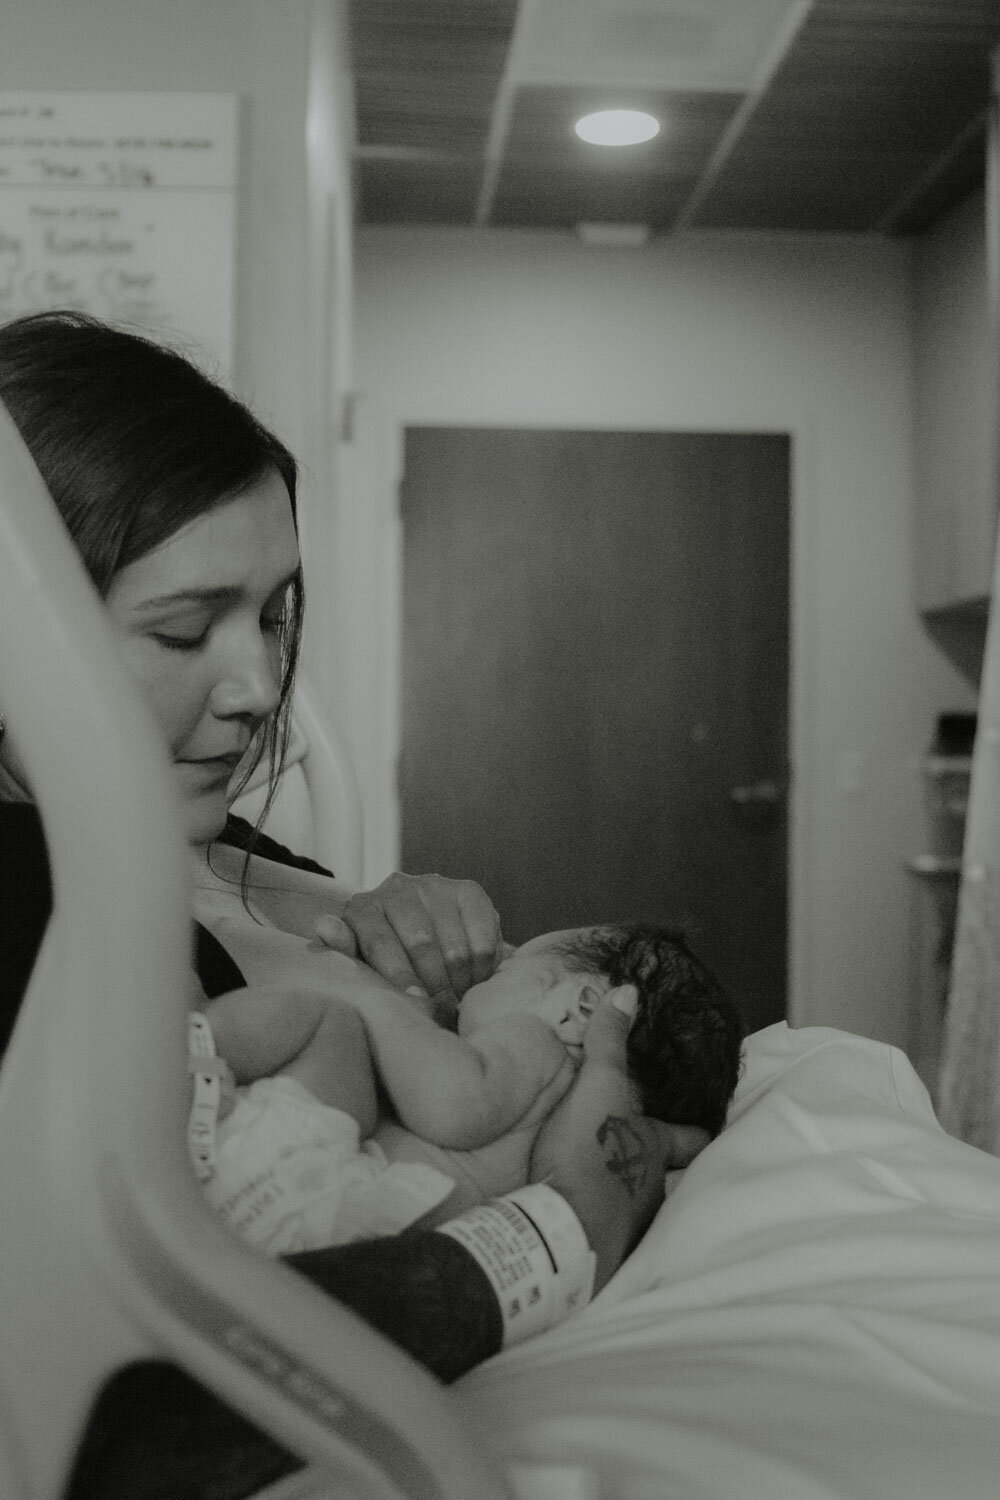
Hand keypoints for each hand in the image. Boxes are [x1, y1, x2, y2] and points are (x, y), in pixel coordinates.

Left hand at [336, 872, 502, 1003]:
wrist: (425, 943)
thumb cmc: (383, 964)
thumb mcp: (358, 964)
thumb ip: (341, 952)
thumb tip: (324, 926)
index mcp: (363, 907)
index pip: (379, 942)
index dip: (398, 976)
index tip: (415, 1001)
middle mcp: (397, 888)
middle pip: (420, 942)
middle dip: (433, 984)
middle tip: (442, 1009)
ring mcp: (434, 886)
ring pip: (454, 944)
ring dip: (460, 980)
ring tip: (458, 999)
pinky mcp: (468, 891)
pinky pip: (482, 934)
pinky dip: (483, 965)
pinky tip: (476, 980)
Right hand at [529, 985, 709, 1288]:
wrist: (560, 1229)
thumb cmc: (589, 1151)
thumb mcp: (597, 1085)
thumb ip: (609, 1041)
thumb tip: (629, 990)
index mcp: (656, 1148)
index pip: (691, 1137)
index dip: (697, 1128)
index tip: (703, 1124)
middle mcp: (652, 1189)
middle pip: (665, 1175)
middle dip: (654, 1164)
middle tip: (641, 1152)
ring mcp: (630, 1224)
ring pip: (635, 1204)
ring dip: (622, 1192)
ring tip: (604, 1181)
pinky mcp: (601, 1249)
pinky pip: (604, 1229)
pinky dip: (596, 1218)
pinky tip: (579, 1213)